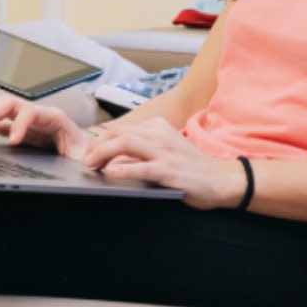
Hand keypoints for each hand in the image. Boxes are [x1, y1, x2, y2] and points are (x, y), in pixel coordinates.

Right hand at [0, 97, 88, 160]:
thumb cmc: (86, 151)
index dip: (20, 124)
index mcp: (55, 118)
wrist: (86, 149)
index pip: (32, 113)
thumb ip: (84, 157)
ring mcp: (28, 121)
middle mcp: (39, 115)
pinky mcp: (20, 131)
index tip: (13, 141)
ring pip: (3, 109)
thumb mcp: (86, 154)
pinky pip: (0, 123)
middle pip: (13, 104)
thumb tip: (86, 163)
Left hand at [83, 118, 244, 210]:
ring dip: (102, 154)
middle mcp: (159, 134)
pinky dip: (124, 169)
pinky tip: (111, 173)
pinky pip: (142, 167)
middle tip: (86, 161)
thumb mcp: (165, 151)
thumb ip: (142, 151)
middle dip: (96, 146)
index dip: (100, 140)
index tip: (91, 154)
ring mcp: (164, 151)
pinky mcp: (169, 170)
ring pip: (125, 144)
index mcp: (157, 126)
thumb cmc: (191, 167)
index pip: (120, 128)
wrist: (220, 179)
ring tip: (91, 165)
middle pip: (118, 133)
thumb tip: (112, 160)